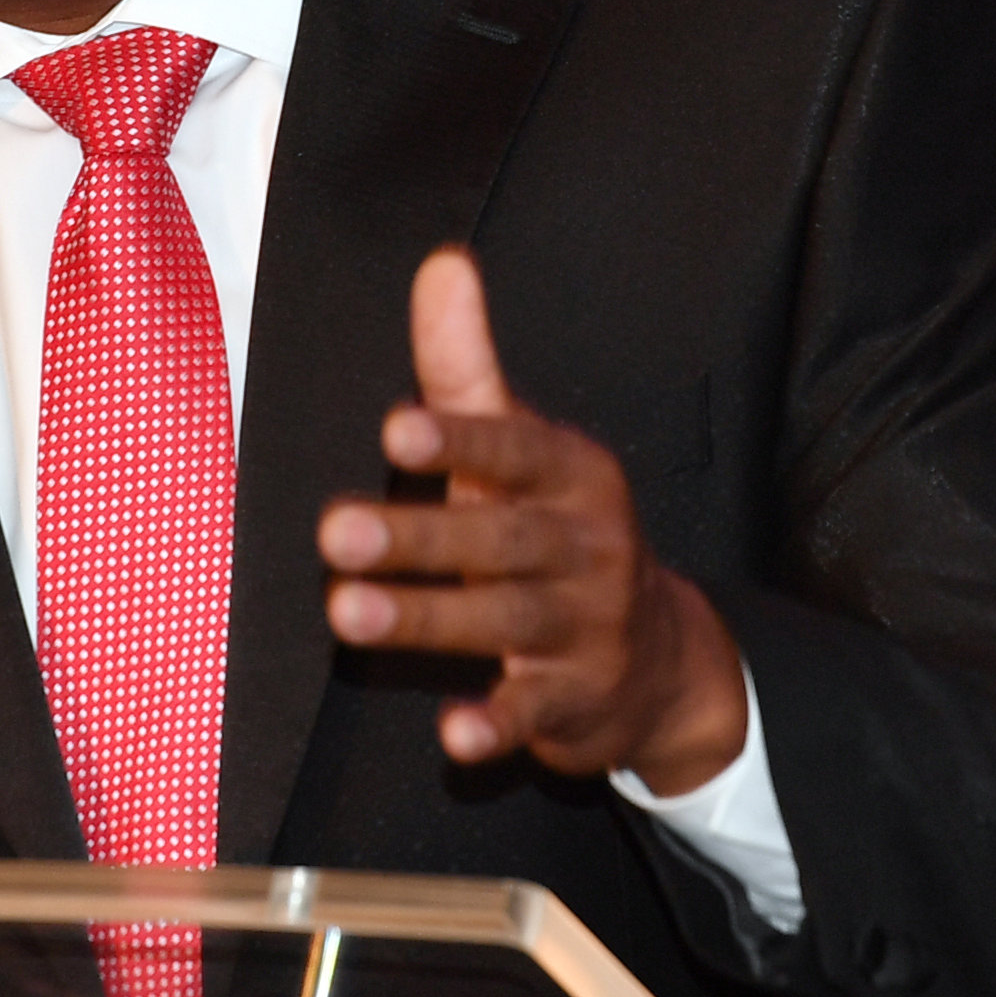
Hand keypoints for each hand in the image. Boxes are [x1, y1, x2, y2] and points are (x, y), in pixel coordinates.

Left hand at [316, 250, 747, 791]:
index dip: (459, 439)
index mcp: (572, 476)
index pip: (514, 451)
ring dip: (427, 619)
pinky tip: (452, 735)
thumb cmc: (557, 535)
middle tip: (336, 531)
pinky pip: (534, 713)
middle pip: (499, 539)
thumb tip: (442, 262)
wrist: (659, 658)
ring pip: (505, 621)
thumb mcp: (524, 451)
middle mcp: (587, 547)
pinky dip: (496, 725)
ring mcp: (586, 628)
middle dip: (418, 537)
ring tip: (347, 613)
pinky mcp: (575, 702)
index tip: (396, 427)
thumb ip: (470, 367)